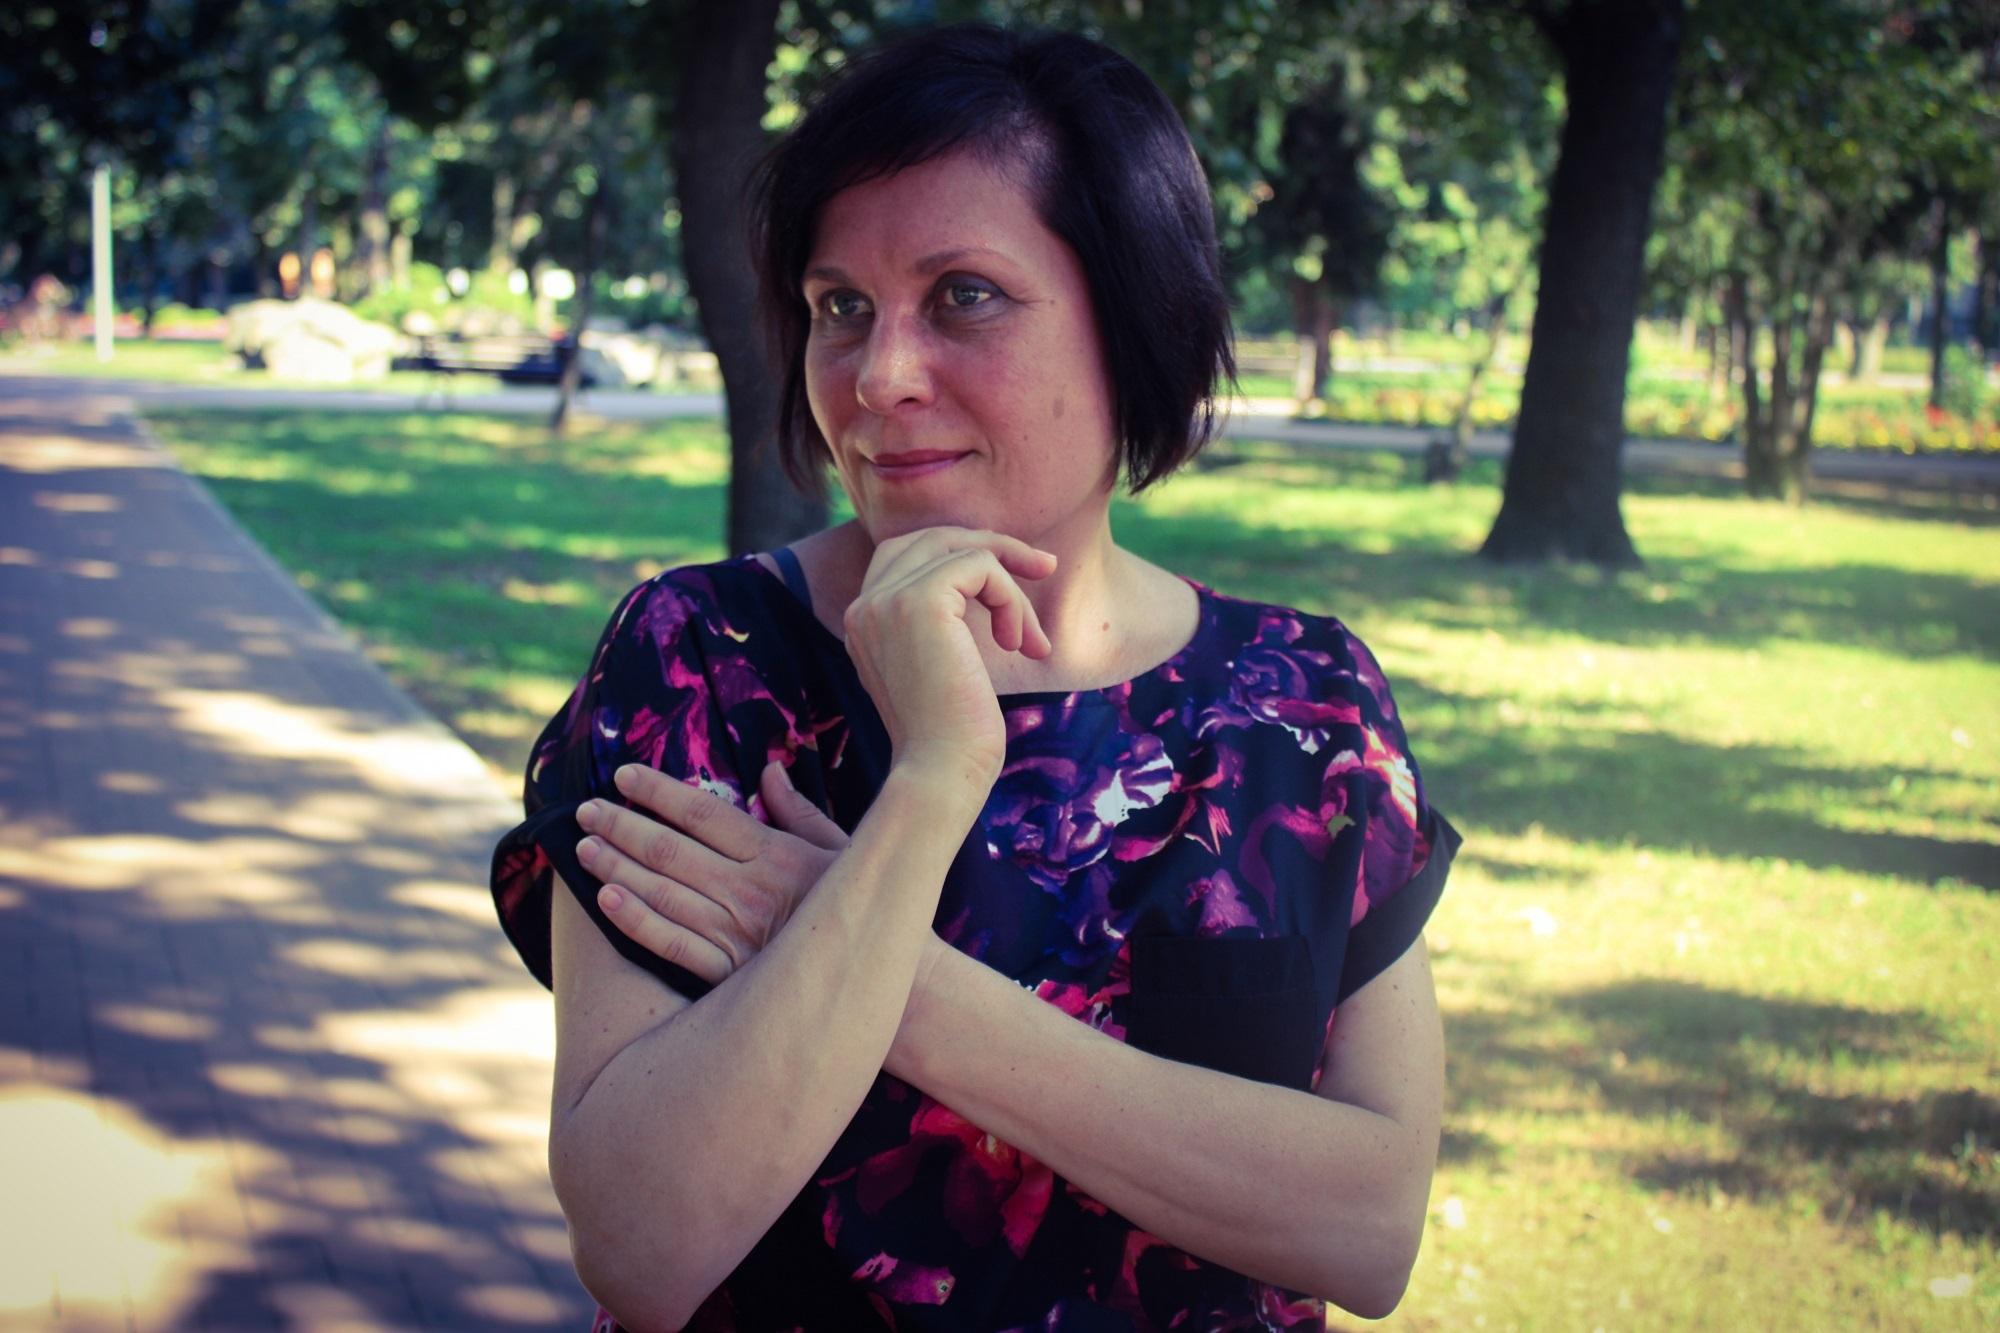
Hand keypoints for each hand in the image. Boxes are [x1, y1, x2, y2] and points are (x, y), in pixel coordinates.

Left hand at [578, 759, 848, 983]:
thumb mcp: (839, 849)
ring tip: (583, 846)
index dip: (659, 791)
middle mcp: (750, 891)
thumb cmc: (864, 908)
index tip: (623, 774)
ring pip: (661, 893)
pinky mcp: (728, 974)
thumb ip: (800, 810)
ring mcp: (736, 934)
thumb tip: (769, 770)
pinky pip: (671, 944)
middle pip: (670, 850)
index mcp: (776, 854)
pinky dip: (634, 920)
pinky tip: (606, 898)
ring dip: (616, 866)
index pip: (703, 813)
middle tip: (585, 810)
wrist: (886, 984)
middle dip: (622, 825)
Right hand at [843, 527, 1056, 786]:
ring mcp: (886, 599)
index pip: (910, 554)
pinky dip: (1012, 599)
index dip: (966, 555)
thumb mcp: (944, 664)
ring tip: (1028, 641)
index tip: (1016, 579)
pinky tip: (1019, 645)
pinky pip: (981, 566)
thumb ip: (946, 621)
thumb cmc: (954, 734)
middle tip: (1045, 568)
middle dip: (994, 548)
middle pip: (933, 538)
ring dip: (1012, 589)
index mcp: (864, 620)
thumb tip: (992, 576)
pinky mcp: (919, 600)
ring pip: (963, 550)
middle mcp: (864, 604)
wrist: (942, 770)